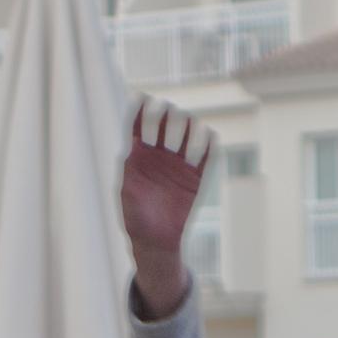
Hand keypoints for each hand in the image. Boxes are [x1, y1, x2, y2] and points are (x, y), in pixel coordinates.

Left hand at [116, 98, 210, 265]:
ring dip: (186, 127)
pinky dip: (207, 146)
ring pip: (183, 139)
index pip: (138, 129)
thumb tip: (129, 149)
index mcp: (139, 159)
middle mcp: (158, 158)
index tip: (142, 96)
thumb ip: (129, 171)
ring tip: (189, 119)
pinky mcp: (194, 179)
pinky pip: (203, 158)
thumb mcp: (127, 194)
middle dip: (165, 116)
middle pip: (162, 129)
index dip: (139, 112)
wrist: (156, 241)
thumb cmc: (136, 219)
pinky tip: (210, 135)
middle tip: (169, 108)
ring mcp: (177, 167)